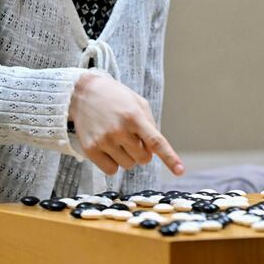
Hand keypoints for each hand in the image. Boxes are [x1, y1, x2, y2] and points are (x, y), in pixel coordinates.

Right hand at [68, 72, 184, 176]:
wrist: (83, 93)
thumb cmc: (116, 98)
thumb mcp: (138, 103)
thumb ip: (150, 125)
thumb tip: (156, 151)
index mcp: (134, 116)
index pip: (156, 142)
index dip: (170, 157)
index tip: (180, 171)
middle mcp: (119, 130)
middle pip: (143, 159)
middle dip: (143, 152)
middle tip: (134, 139)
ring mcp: (104, 141)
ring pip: (128, 166)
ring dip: (128, 157)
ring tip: (118, 140)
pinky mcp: (90, 149)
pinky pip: (111, 170)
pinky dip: (113, 164)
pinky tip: (109, 148)